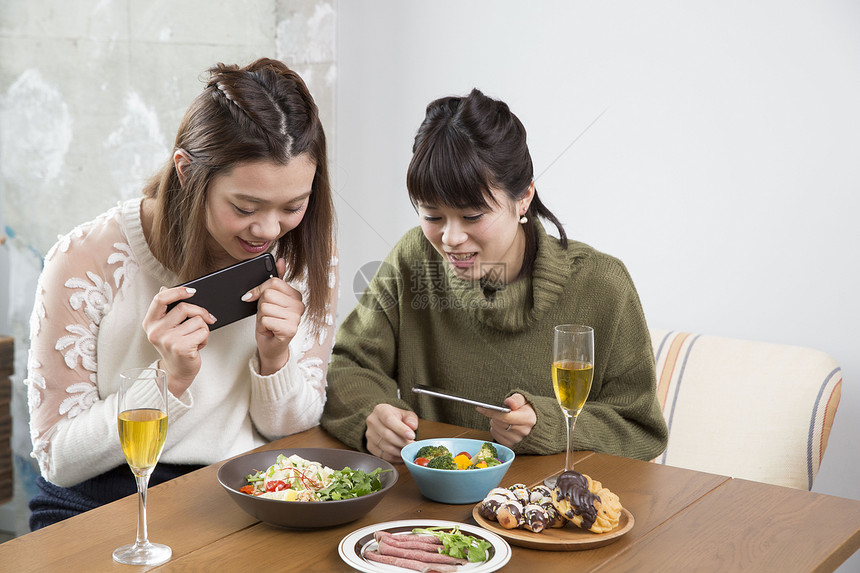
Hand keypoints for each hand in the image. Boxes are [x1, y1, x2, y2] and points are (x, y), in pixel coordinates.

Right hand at [143, 286, 216, 396]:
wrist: (177, 372)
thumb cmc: (175, 347)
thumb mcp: (166, 327)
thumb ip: (166, 309)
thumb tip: (164, 288)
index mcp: (150, 322)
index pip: (160, 299)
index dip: (177, 291)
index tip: (192, 291)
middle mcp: (156, 331)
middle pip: (184, 307)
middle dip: (200, 312)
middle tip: (207, 318)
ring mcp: (168, 340)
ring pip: (197, 320)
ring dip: (203, 328)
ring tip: (195, 338)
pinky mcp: (181, 348)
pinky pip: (203, 332)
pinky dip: (205, 338)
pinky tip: (198, 346)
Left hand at [241, 258, 304, 375]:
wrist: (271, 346)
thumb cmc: (271, 323)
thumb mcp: (271, 299)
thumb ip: (276, 280)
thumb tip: (280, 260)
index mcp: (296, 295)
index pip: (273, 282)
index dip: (259, 290)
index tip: (256, 298)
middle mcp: (300, 306)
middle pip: (268, 294)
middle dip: (261, 305)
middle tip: (267, 315)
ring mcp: (296, 318)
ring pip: (265, 307)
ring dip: (261, 317)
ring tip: (269, 323)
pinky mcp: (290, 330)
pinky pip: (266, 320)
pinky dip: (263, 326)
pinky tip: (270, 330)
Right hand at [366, 403, 418, 462]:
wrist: (385, 423)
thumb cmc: (397, 418)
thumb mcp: (406, 414)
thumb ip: (411, 419)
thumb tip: (412, 426)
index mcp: (380, 410)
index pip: (389, 420)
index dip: (401, 429)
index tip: (412, 436)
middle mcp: (372, 421)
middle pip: (387, 434)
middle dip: (402, 442)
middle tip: (412, 445)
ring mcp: (369, 435)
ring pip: (385, 446)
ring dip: (399, 451)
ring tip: (408, 450)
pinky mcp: (370, 446)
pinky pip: (382, 455)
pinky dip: (394, 457)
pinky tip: (402, 455)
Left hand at [477, 393, 535, 447]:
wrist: (532, 421)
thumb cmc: (525, 409)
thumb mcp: (523, 400)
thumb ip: (516, 400)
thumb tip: (509, 403)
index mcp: (528, 419)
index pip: (505, 417)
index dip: (492, 412)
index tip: (480, 408)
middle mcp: (524, 432)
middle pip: (499, 424)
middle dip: (494, 416)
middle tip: (498, 411)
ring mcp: (518, 440)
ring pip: (496, 430)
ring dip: (494, 423)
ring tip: (501, 418)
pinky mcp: (512, 445)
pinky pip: (496, 437)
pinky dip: (495, 430)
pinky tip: (501, 426)